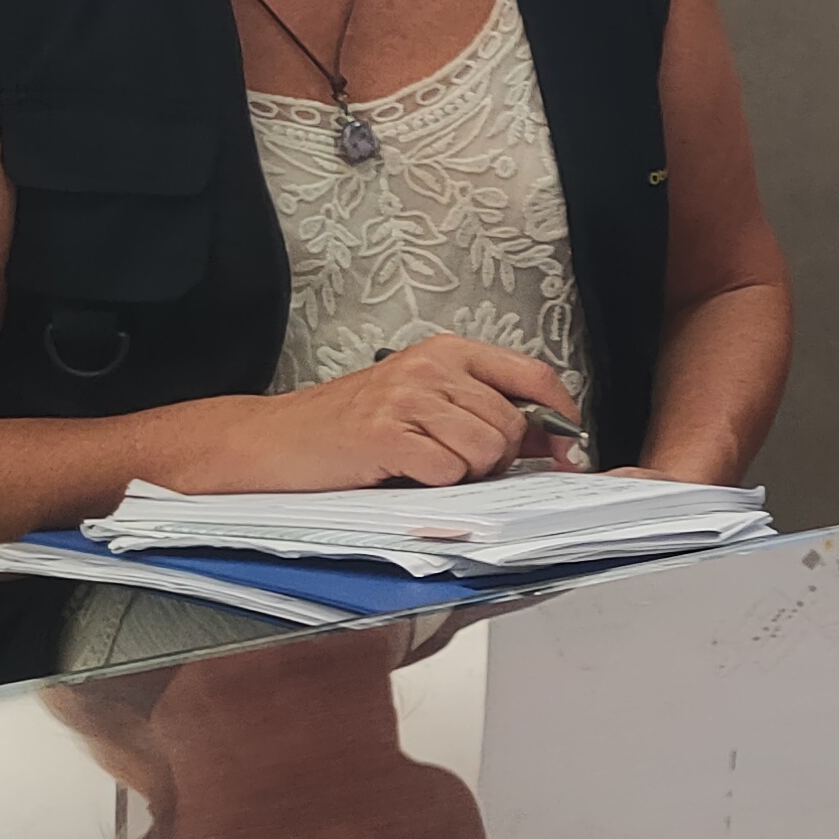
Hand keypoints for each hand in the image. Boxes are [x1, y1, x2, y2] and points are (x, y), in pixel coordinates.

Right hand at [213, 335, 587, 490]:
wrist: (272, 440)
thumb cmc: (346, 427)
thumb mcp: (420, 402)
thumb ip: (480, 410)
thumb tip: (548, 441)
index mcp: (446, 353)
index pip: (533, 376)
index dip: (560, 417)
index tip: (566, 448)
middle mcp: (430, 367)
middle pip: (512, 424)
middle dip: (498, 459)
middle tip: (458, 466)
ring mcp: (407, 397)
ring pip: (486, 450)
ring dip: (465, 473)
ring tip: (426, 467)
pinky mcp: (385, 433)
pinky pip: (447, 471)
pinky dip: (434, 485)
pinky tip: (404, 475)